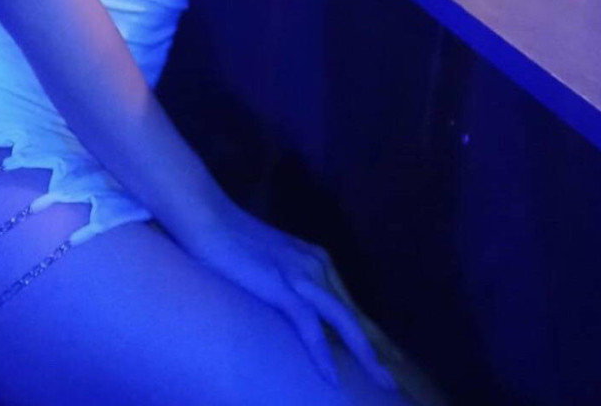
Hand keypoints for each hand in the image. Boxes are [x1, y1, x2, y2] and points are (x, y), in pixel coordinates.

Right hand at [179, 199, 397, 392]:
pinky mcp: (281, 285)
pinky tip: (330, 378)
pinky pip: (309, 326)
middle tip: (394, 384)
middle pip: (355, 316)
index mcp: (316, 260)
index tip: (386, 360)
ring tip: (383, 384)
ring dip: (366, 356)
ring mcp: (300, 275)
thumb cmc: (230, 240)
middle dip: (378, 350)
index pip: (349, 304)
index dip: (369, 334)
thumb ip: (288, 282)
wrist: (206, 217)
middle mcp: (317, 265)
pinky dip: (322, 354)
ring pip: (344, 322)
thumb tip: (294, 310)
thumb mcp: (271, 263)